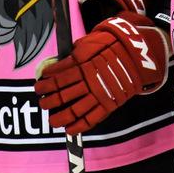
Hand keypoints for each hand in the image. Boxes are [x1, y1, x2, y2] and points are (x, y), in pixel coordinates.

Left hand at [35, 13, 169, 133]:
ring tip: (51, 120)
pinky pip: (90, 119)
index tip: (38, 86)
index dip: (45, 84)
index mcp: (81, 65)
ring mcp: (98, 94)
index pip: (56, 78)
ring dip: (59, 117)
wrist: (134, 55)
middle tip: (42, 103)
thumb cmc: (109, 46)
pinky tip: (68, 129)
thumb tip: (57, 64)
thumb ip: (72, 55)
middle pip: (61, 95)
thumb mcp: (87, 43)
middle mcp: (87, 81)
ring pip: (73, 110)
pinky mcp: (108, 104)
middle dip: (48, 102)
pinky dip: (78, 126)